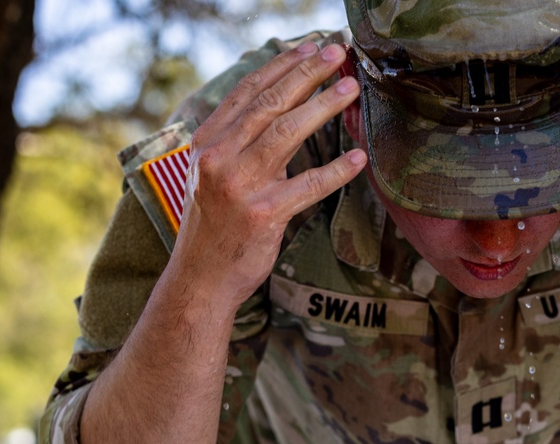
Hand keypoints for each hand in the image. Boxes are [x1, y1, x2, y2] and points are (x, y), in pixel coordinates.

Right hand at [172, 41, 366, 312]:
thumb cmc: (214, 227)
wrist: (201, 278)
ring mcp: (240, 185)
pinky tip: (358, 158)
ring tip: (351, 89)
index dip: (281, 66)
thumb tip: (284, 115)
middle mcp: (220, 158)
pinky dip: (337, 170)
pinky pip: (309, 185)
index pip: (247, 92)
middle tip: (338, 55)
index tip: (309, 48)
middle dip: (308, 74)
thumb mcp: (214, 177)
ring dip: (324, 106)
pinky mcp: (264, 214)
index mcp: (207, 143)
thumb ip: (242, 146)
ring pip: (289, 132)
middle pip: (270, 103)